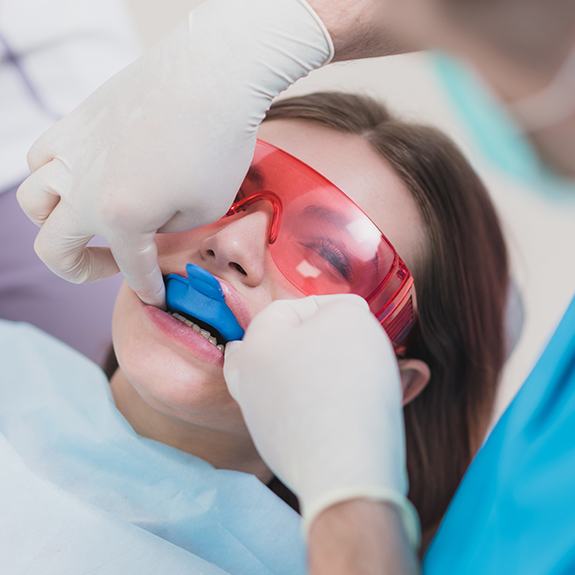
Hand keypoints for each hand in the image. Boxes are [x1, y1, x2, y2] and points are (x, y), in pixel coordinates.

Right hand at [17, 0, 331, 305]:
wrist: (213, 75)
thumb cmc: (218, 144)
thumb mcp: (206, 209)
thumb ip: (168, 230)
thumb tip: (150, 226)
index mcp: (120, 217)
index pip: (132, 269)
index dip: (148, 289)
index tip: (159, 297)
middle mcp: (83, 189)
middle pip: (53, 248)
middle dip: (81, 270)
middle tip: (110, 266)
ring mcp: (73, 152)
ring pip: (33, 201)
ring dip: (55, 223)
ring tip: (87, 221)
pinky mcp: (76, 121)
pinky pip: (41, 156)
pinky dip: (52, 176)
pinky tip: (81, 176)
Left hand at [224, 294, 419, 546]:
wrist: (345, 467)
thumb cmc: (346, 382)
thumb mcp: (351, 319)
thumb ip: (342, 307)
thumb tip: (341, 315)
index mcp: (255, 343)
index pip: (290, 308)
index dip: (329, 306)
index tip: (359, 317)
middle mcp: (247, 380)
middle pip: (274, 346)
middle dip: (308, 340)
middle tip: (338, 344)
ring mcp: (259, 418)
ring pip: (281, 381)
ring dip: (310, 372)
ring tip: (343, 374)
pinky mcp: (278, 449)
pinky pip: (296, 414)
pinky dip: (314, 405)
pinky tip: (339, 407)